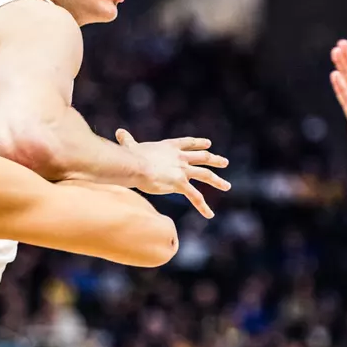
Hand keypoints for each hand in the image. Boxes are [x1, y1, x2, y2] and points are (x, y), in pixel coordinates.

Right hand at [115, 129, 229, 219]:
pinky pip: (195, 197)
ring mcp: (182, 170)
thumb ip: (128, 140)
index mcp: (170, 147)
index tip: (208, 144)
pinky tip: (209, 215)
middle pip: (202, 158)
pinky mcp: (180, 184)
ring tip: (227, 186)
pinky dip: (203, 207)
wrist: (136, 165)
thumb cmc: (131, 156)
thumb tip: (119, 132)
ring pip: (205, 175)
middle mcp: (180, 157)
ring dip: (218, 181)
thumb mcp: (131, 146)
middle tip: (224, 162)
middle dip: (215, 160)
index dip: (199, 143)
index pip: (188, 143)